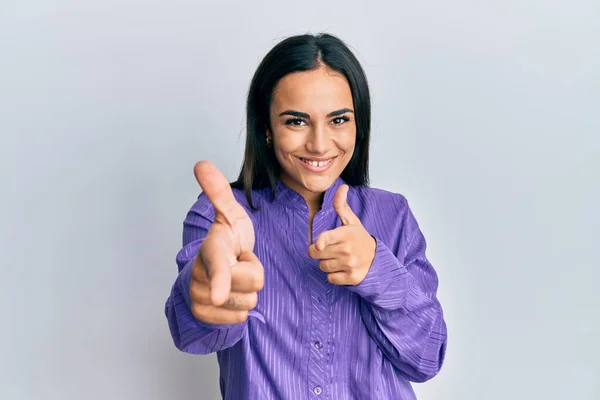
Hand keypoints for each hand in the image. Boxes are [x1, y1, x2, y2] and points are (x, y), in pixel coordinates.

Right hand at [189, 161, 263, 324]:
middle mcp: (200, 275)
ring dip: (247, 292)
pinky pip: (241, 319)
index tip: (218, 295)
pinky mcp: (205, 317)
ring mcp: (199, 298)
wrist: (213, 270)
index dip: (220, 279)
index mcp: (210, 250)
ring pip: (249, 302)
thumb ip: (218, 192)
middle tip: (238, 264)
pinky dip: (240, 309)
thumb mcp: (229, 215)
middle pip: (253, 283)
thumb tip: (201, 163)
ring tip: (234, 279)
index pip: (219, 266)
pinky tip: (230, 296)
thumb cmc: (226, 241)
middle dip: (252, 274)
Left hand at [308, 184, 376, 285]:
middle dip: (319, 252)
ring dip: (326, 264)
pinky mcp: (351, 278)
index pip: (327, 239)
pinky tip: (342, 269)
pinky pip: (330, 278)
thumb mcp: (352, 222)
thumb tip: (342, 186)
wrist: (378, 260)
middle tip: (330, 249)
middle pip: (316, 254)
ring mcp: (350, 264)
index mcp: (346, 234)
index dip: (320, 242)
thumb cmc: (359, 238)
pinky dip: (333, 276)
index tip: (319, 245)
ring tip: (338, 259)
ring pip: (322, 266)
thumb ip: (341, 205)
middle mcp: (347, 250)